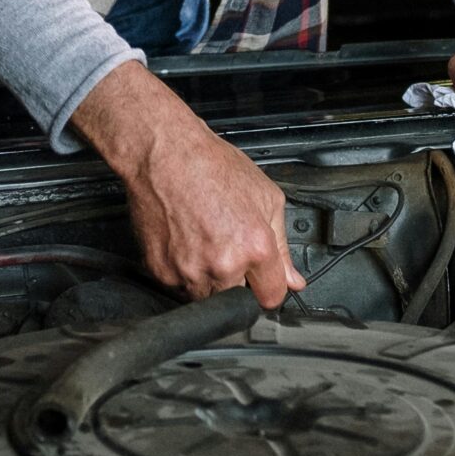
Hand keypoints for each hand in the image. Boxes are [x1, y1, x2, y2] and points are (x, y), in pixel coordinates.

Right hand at [69, 61, 306, 307]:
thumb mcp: (265, 196)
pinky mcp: (161, 271)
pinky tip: (185, 241)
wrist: (164, 154)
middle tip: (227, 249)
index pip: (271, 297)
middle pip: (236, 301)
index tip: (262, 280)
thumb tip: (293, 280)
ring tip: (204, 241)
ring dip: (208, 279)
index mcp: (255, 247)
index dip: (268, 287)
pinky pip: (177, 286)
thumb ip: (283, 246)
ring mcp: (189, 271)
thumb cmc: (211, 166)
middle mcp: (222, 265)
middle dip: (237, 282)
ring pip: (205, 297)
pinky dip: (182, 271)